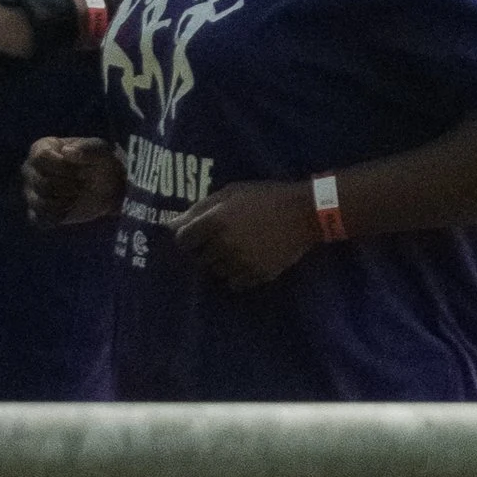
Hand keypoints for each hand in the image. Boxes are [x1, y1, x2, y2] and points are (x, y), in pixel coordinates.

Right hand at [23, 137, 124, 228]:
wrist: (108, 187)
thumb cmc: (102, 163)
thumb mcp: (101, 151)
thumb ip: (88, 148)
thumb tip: (67, 151)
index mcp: (41, 149)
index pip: (40, 157)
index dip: (62, 167)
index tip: (79, 169)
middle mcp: (31, 169)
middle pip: (41, 183)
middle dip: (68, 187)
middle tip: (81, 185)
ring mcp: (31, 191)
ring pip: (40, 203)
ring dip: (65, 202)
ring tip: (77, 196)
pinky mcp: (37, 212)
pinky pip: (38, 218)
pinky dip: (58, 216)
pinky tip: (69, 208)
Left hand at [171, 179, 319, 292]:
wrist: (305, 213)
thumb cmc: (265, 196)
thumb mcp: (231, 193)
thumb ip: (200, 208)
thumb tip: (171, 224)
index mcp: (216, 221)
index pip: (183, 240)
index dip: (188, 236)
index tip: (198, 233)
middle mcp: (224, 245)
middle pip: (199, 257)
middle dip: (205, 249)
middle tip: (221, 238)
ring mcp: (241, 263)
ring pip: (215, 272)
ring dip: (220, 262)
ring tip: (235, 248)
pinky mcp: (257, 275)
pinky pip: (234, 283)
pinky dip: (235, 275)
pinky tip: (245, 261)